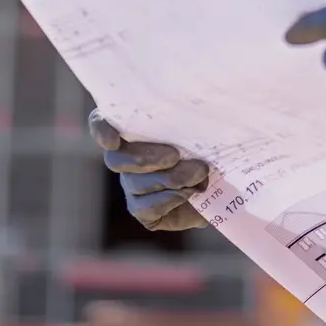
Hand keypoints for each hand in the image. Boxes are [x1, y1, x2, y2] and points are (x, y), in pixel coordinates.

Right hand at [88, 111, 208, 231]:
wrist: (225, 185)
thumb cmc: (210, 146)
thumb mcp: (202, 127)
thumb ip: (190, 120)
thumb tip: (192, 115)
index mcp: (134, 129)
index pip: (101, 123)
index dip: (101, 130)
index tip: (114, 140)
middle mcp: (126, 157)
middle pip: (116, 159)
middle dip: (145, 158)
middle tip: (174, 155)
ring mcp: (131, 185)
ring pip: (135, 183)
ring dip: (171, 178)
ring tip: (200, 173)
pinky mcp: (142, 209)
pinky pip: (146, 207)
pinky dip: (170, 198)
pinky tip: (190, 193)